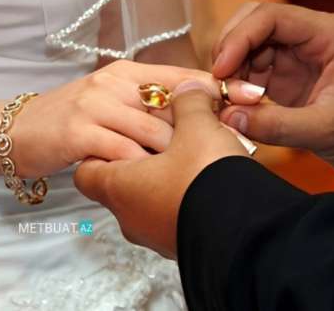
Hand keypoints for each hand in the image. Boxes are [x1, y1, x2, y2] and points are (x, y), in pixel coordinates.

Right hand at [8, 61, 263, 177]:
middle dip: (210, 126)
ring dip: (181, 155)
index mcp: (130, 73)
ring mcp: (97, 105)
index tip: (258, 96)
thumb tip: (206, 115)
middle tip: (241, 144)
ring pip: (155, 132)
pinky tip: (157, 181)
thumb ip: (153, 107)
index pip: (186, 77)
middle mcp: (116, 82)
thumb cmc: (75, 120)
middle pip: (177, 104)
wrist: (14, 131)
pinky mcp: (79, 132)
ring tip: (205, 170)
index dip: (224, 88)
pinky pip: (125, 154)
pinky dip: (144, 169)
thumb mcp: (116, 103)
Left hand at [74, 81, 246, 258]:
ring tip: (196, 157)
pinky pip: (173, 215)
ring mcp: (155, 236)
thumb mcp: (198, 126)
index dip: (104, 147)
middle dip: (142, 158)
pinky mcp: (181, 245)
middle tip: (167, 138)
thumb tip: (188, 88)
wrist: (248, 232)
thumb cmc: (208, 178)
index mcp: (119, 187)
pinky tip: (209, 180)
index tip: (127, 132)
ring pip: (149, 200)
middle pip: (120, 183)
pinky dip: (185, 196)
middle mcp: (130, 217)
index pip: (86, 169)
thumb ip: (188, 101)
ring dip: (167, 178)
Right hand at [212, 2, 333, 182]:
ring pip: (248, 48)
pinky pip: (251, 72)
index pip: (271, 16)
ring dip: (232, 71)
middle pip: (253, 24)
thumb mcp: (327, 129)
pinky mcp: (287, 78)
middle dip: (230, 49)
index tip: (220, 69)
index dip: (239, 37)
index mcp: (327, 33)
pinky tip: (238, 108)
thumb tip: (228, 118)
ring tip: (231, 103)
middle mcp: (309, 37)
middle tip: (218, 83)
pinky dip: (239, 87)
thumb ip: (278, 125)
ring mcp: (296, 56)